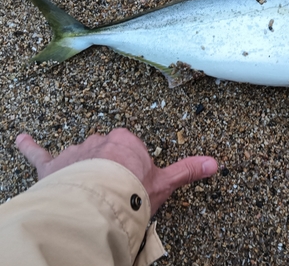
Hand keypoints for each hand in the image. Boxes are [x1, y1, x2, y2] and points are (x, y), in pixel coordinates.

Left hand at [15, 128, 217, 215]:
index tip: (132, 185)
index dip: (130, 169)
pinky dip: (30, 147)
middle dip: (106, 168)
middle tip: (112, 192)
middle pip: (104, 152)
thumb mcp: (165, 183)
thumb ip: (188, 170)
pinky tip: (20, 139)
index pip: (129, 149)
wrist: (99, 202)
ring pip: (78, 156)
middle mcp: (100, 141)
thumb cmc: (133, 191)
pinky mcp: (52, 165)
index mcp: (126, 141)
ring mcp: (75, 152)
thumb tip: (215, 163)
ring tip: (85, 190)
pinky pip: (39, 153)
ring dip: (80, 168)